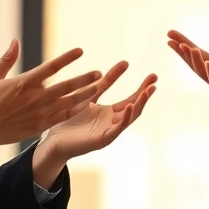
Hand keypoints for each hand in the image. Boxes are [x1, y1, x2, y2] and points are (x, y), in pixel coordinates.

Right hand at [0, 40, 102, 154]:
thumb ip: (6, 59)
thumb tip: (15, 41)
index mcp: (24, 82)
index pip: (51, 67)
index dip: (67, 58)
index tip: (80, 51)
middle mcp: (35, 97)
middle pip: (65, 86)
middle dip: (84, 79)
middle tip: (99, 73)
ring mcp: (39, 113)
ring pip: (68, 102)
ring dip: (84, 94)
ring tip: (99, 88)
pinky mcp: (39, 126)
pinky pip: (62, 117)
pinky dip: (75, 111)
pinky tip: (86, 106)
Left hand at [34, 62, 157, 187]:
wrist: (53, 141)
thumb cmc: (67, 120)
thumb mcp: (86, 97)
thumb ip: (100, 85)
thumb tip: (111, 67)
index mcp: (110, 114)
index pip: (130, 99)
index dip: (141, 87)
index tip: (152, 75)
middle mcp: (112, 122)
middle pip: (134, 107)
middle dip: (145, 93)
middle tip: (155, 79)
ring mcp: (109, 131)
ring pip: (129, 117)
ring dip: (139, 104)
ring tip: (148, 90)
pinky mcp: (102, 139)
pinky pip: (117, 129)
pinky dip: (126, 118)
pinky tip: (131, 106)